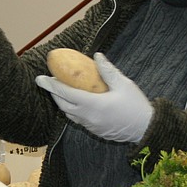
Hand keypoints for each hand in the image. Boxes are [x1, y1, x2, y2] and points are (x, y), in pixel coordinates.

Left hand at [35, 53, 151, 142]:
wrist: (146, 129)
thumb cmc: (136, 106)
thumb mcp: (124, 84)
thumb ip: (108, 70)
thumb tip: (97, 56)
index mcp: (93, 105)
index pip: (66, 93)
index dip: (51, 85)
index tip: (40, 78)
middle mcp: (88, 117)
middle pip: (63, 105)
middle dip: (53, 93)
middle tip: (47, 81)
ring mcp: (90, 126)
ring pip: (69, 114)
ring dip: (61, 102)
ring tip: (58, 90)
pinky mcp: (94, 130)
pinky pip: (77, 119)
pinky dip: (71, 109)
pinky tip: (74, 101)